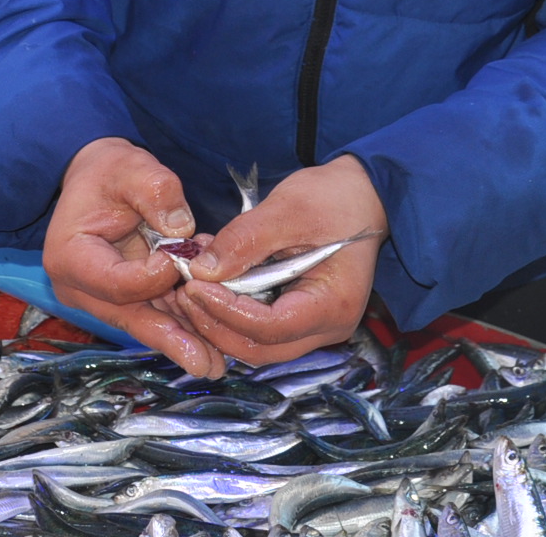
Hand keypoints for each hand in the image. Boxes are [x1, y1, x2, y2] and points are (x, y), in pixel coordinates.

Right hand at [44, 138, 224, 376]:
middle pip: (130, 316)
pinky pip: (153, 314)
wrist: (99, 178)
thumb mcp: (130, 166)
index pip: (116, 282)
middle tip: (206, 362)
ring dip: (182, 340)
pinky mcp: (124, 298)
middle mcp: (82, 287)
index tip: (182, 260)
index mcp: (71, 256)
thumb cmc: (110, 171)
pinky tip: (211, 343)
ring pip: (145, 322)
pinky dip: (181, 325)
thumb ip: (155, 190)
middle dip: (171, 338)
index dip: (152, 278)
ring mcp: (102, 297)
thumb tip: (181, 229)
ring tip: (215, 363)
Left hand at [171, 154, 386, 366]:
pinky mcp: (300, 319)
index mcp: (334, 303)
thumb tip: (203, 270)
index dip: (227, 311)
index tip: (193, 285)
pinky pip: (259, 331)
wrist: (362, 196)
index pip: (271, 327)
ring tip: (189, 287)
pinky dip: (230, 315)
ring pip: (256, 346)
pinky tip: (210, 287)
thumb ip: (245, 240)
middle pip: (260, 348)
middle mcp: (327, 328)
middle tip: (182, 291)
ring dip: (218, 323)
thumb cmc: (334, 198)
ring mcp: (315, 327)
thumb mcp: (288, 209)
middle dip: (215, 324)